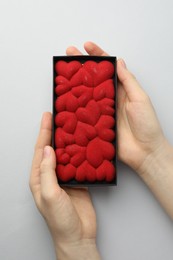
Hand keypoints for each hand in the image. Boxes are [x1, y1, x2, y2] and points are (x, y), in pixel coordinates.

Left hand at [29, 112, 99, 259]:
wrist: (78, 235)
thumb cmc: (60, 220)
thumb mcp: (50, 195)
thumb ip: (48, 172)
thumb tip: (47, 150)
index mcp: (39, 178)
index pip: (40, 150)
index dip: (44, 132)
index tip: (48, 116)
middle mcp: (50, 175)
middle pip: (53, 148)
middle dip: (55, 131)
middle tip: (60, 115)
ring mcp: (64, 177)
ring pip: (67, 153)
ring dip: (69, 139)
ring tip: (73, 124)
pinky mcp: (77, 180)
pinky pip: (78, 162)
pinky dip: (81, 151)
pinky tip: (84, 143)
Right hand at [66, 42, 165, 171]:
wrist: (144, 152)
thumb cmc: (147, 125)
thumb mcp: (140, 99)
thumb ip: (128, 81)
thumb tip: (119, 62)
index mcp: (121, 90)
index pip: (108, 68)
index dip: (98, 56)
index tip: (86, 46)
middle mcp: (110, 99)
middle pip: (93, 78)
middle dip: (81, 65)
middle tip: (69, 54)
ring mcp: (101, 112)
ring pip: (86, 94)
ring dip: (75, 83)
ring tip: (63, 73)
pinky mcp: (96, 125)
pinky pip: (84, 113)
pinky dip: (75, 106)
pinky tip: (66, 99)